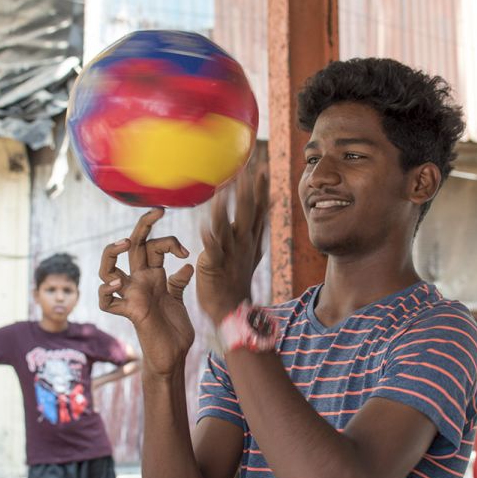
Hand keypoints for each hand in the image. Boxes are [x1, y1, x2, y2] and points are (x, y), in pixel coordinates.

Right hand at [98, 208, 194, 377]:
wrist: (173, 357)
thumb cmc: (174, 331)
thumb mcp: (178, 300)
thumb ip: (177, 282)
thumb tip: (186, 264)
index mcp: (153, 276)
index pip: (152, 246)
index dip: (168, 240)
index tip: (185, 251)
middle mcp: (139, 282)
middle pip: (132, 247)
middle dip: (142, 226)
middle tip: (157, 212)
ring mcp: (132, 296)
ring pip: (108, 269)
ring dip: (113, 253)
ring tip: (126, 244)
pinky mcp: (130, 313)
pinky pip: (107, 302)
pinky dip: (106, 292)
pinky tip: (117, 284)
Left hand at [197, 161, 268, 324]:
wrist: (232, 308)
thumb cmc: (238, 277)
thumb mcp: (254, 248)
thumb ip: (260, 224)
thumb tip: (271, 200)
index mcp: (251, 238)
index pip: (258, 209)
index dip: (261, 189)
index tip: (262, 168)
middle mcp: (243, 243)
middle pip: (247, 214)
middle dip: (247, 192)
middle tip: (247, 171)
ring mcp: (230, 253)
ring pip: (229, 227)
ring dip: (227, 208)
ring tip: (224, 190)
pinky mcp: (215, 265)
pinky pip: (213, 249)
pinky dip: (210, 238)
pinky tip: (205, 227)